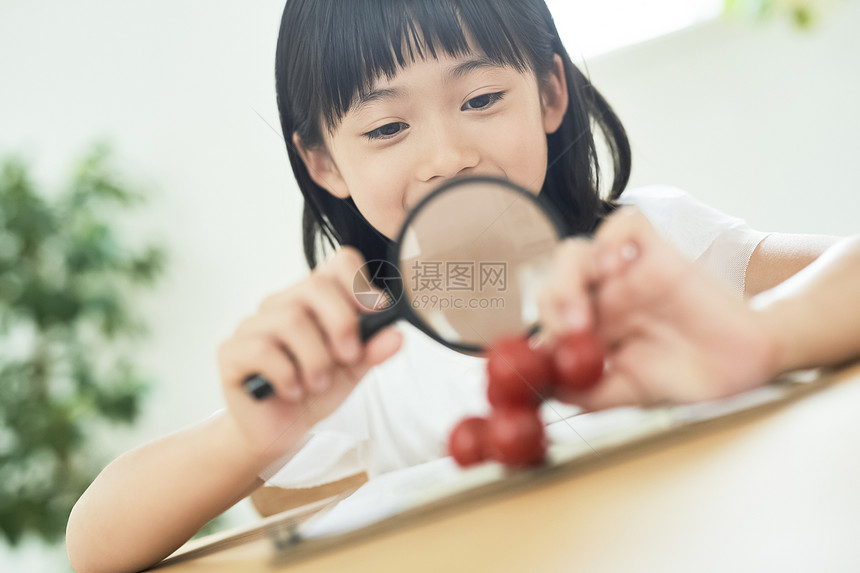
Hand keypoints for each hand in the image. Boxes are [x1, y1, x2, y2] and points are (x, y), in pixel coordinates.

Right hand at [217, 247, 401, 460]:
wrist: (278, 431)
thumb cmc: (313, 391)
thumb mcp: (353, 371)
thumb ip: (374, 351)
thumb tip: (397, 334)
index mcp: (313, 300)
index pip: (337, 263)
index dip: (358, 284)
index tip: (375, 313)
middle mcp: (281, 304)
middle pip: (314, 286)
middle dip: (341, 323)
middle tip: (348, 357)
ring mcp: (253, 325)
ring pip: (291, 320)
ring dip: (315, 359)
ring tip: (317, 383)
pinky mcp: (232, 351)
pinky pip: (263, 349)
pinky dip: (287, 374)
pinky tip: (292, 390)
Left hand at [540, 209, 779, 409]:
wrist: (746, 364)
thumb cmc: (689, 377)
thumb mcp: (631, 392)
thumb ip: (589, 391)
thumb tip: (546, 389)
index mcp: (587, 330)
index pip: (545, 320)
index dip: (534, 334)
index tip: (534, 361)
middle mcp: (599, 297)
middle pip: (553, 285)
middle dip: (550, 307)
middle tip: (565, 332)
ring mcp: (625, 273)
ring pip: (576, 255)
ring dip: (568, 280)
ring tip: (581, 315)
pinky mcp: (655, 251)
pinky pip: (623, 225)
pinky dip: (611, 239)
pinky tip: (613, 265)